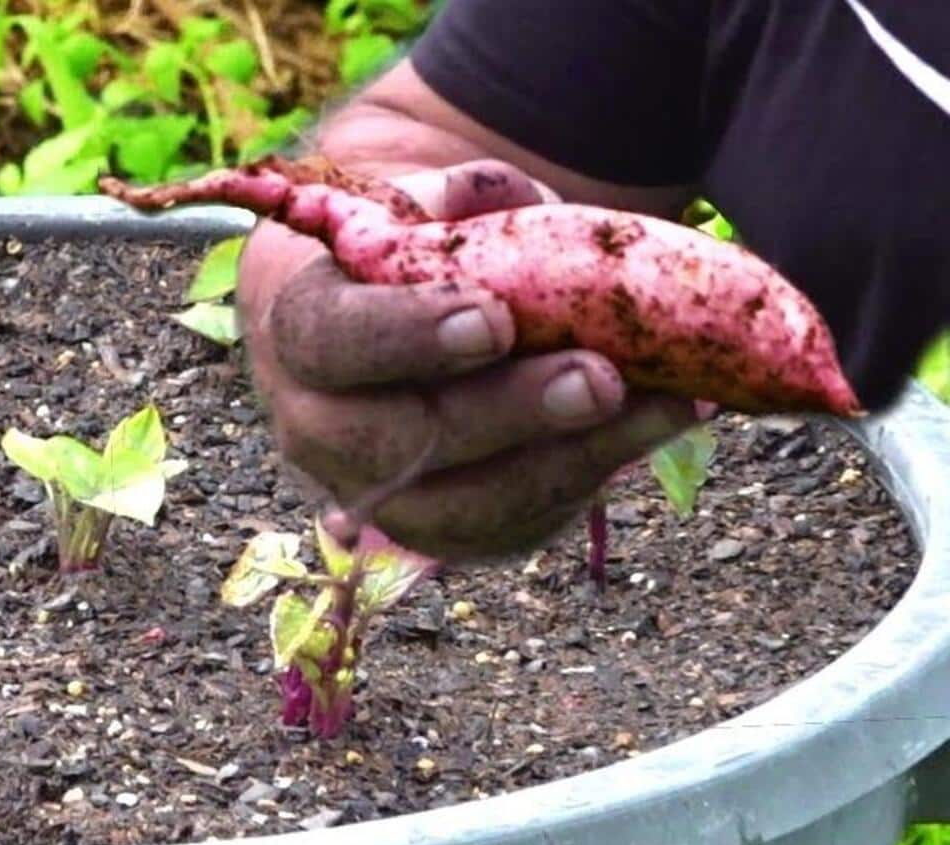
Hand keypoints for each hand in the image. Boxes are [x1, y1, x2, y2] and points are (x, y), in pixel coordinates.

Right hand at [238, 158, 697, 561]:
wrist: (400, 315)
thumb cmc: (416, 248)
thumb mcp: (426, 204)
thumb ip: (458, 200)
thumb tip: (493, 195)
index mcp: (301, 330)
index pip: (333, 342)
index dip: (407, 335)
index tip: (494, 317)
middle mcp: (319, 426)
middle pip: (399, 440)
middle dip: (507, 412)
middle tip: (599, 379)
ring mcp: (374, 493)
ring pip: (459, 506)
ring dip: (566, 460)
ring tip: (661, 406)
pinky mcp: (438, 531)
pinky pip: (509, 527)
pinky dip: (589, 479)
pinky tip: (656, 424)